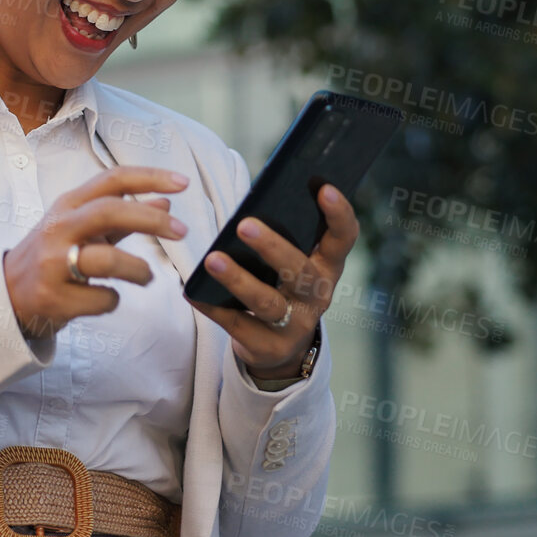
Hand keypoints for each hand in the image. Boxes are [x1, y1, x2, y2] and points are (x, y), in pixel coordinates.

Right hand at [2, 166, 190, 339]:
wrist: (8, 294)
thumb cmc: (54, 255)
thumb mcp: (83, 227)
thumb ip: (123, 215)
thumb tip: (166, 200)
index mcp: (68, 204)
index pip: (112, 179)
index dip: (150, 177)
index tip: (183, 183)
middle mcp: (58, 228)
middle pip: (109, 211)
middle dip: (151, 219)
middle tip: (182, 231)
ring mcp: (53, 263)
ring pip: (109, 260)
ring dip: (139, 270)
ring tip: (146, 277)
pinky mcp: (54, 297)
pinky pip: (103, 298)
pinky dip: (114, 300)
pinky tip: (104, 298)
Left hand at [188, 183, 358, 379]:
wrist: (281, 348)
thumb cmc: (282, 288)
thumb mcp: (293, 264)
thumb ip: (285, 238)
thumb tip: (253, 206)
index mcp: (327, 267)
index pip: (343, 238)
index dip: (339, 214)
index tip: (324, 188)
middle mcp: (317, 296)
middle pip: (299, 271)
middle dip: (273, 247)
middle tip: (244, 224)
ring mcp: (296, 326)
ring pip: (266, 302)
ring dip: (238, 280)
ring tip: (212, 260)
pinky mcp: (268, 347)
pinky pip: (237, 325)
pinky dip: (213, 307)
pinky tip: (193, 291)